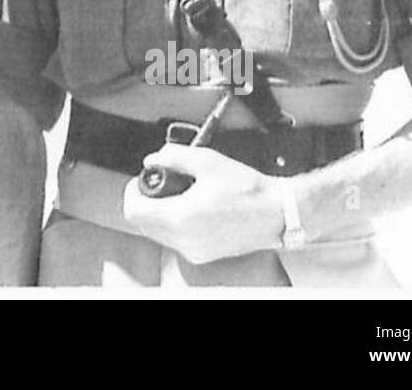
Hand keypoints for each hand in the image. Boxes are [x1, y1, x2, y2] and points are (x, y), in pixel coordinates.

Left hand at [121, 144, 285, 264]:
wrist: (278, 213)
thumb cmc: (249, 191)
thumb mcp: (207, 161)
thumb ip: (173, 156)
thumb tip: (153, 158)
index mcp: (180, 219)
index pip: (134, 212)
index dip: (133, 192)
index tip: (141, 180)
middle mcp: (184, 240)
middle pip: (144, 224)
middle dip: (146, 201)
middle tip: (160, 183)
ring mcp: (194, 250)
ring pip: (159, 234)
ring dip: (160, 213)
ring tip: (179, 193)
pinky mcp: (204, 254)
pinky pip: (177, 240)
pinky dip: (175, 224)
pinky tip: (191, 207)